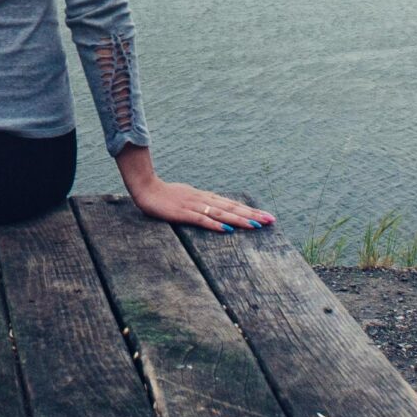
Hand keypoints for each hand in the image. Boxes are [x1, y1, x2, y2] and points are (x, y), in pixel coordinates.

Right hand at [116, 145, 272, 231]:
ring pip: (222, 213)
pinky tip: (227, 229)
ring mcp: (194, 206)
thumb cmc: (166, 195)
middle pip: (232, 207)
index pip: (233, 204)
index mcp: (206, 197)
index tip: (267, 216)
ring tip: (256, 225)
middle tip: (271, 220)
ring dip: (240, 219)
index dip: (251, 210)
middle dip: (253, 215)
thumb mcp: (189, 199)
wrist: (146, 187)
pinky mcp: (183, 213)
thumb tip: (219, 212)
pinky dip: (215, 224)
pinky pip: (202, 220)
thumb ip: (203, 205)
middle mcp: (204, 200)